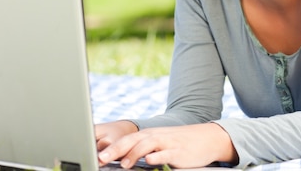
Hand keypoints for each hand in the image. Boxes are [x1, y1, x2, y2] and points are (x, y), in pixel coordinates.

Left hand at [96, 123, 237, 168]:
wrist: (206, 138)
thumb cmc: (179, 143)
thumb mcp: (159, 144)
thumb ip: (141, 150)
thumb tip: (119, 158)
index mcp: (148, 135)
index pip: (125, 140)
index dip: (109, 147)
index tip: (94, 155)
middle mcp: (156, 136)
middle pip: (132, 140)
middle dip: (115, 149)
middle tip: (100, 158)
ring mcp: (167, 143)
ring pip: (147, 145)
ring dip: (134, 154)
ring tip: (123, 164)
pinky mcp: (179, 152)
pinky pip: (167, 154)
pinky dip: (157, 156)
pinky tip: (149, 161)